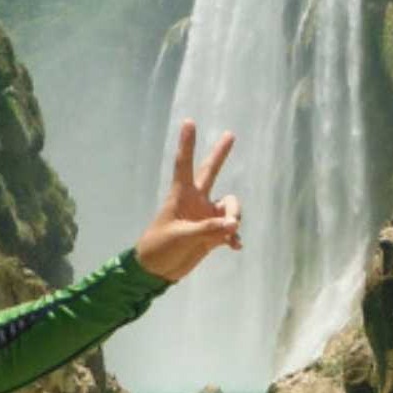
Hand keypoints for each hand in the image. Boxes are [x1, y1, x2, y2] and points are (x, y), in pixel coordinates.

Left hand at [135, 119, 241, 282]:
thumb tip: (233, 224)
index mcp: (181, 195)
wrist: (157, 271)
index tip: (189, 122)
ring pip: (229, 206)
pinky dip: (234, 237)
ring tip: (230, 233)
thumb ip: (208, 229)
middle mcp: (195, 201)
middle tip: (230, 134)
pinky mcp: (211, 234)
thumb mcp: (182, 236)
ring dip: (234, 217)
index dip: (187, 143)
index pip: (184, 164)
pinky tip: (235, 247)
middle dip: (220, 154)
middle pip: (210, 172)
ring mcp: (205, 216)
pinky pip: (230, 229)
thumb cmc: (160, 248)